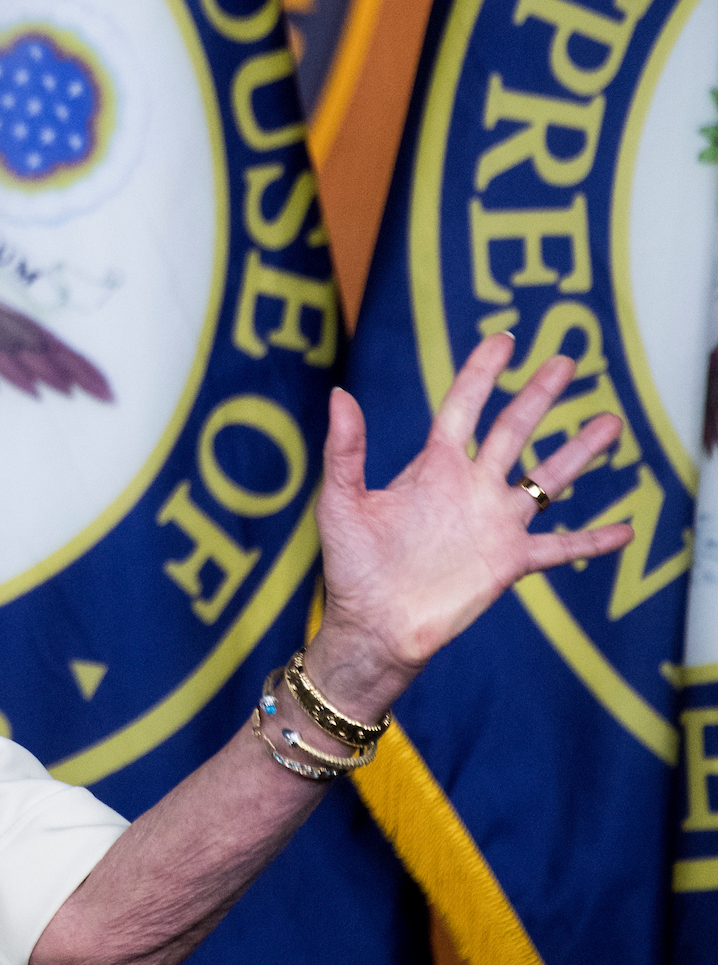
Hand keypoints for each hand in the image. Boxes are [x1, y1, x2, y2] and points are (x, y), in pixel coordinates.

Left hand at [309, 333, 631, 710]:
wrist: (374, 625)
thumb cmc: (351, 565)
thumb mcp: (341, 502)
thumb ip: (345, 450)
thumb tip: (339, 395)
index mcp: (432, 467)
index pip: (463, 406)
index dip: (483, 372)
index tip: (505, 339)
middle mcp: (470, 487)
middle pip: (513, 430)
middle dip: (539, 395)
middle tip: (566, 361)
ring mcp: (494, 523)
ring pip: (547, 479)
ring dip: (579, 452)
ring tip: (611, 422)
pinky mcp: (510, 562)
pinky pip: (561, 548)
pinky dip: (592, 540)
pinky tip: (625, 530)